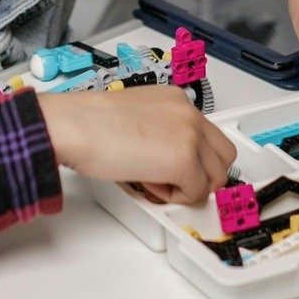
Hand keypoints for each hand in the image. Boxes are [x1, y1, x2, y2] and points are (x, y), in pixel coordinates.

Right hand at [37, 87, 236, 204]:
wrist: (75, 125)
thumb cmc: (90, 123)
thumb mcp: (137, 117)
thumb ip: (162, 132)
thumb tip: (169, 161)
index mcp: (177, 100)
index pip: (210, 136)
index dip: (195, 160)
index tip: (174, 169)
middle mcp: (189, 113)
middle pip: (223, 157)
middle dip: (202, 176)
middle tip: (170, 181)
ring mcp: (190, 136)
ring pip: (215, 179)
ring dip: (188, 188)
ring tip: (154, 182)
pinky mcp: (183, 160)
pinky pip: (195, 194)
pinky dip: (174, 198)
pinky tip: (147, 184)